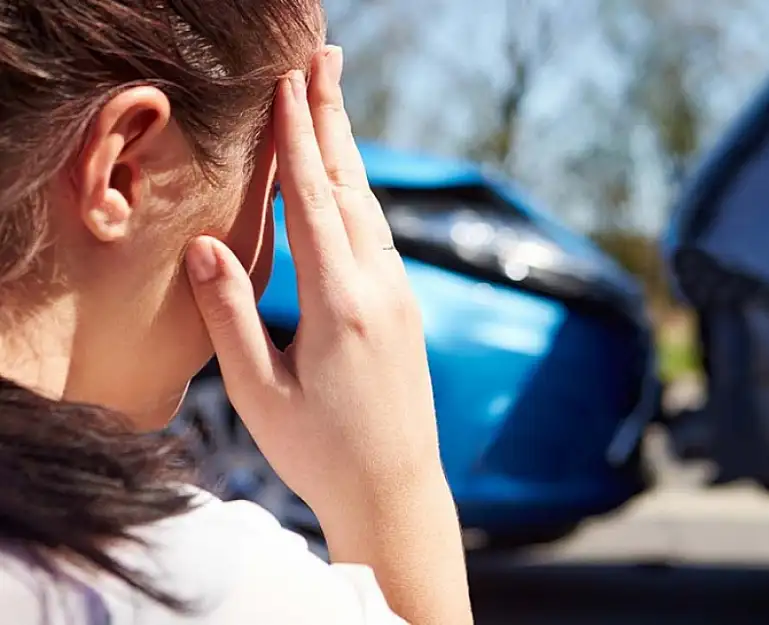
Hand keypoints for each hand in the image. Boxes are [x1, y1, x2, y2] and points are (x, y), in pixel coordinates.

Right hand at [184, 47, 440, 517]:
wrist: (396, 490)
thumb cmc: (320, 451)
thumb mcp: (258, 391)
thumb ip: (231, 314)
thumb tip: (204, 243)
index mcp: (340, 304)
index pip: (314, 201)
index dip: (298, 138)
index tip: (288, 82)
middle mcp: (381, 289)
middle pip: (352, 187)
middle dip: (332, 118)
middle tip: (324, 58)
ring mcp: (400, 297)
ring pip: (370, 208)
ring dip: (348, 150)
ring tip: (332, 100)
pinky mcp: (405, 309)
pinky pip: (379, 236)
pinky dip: (358, 195)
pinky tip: (348, 182)